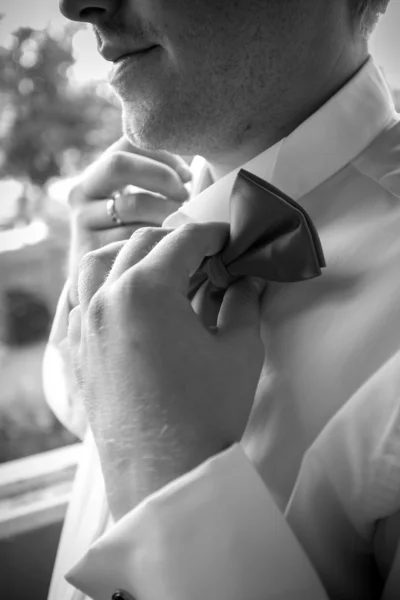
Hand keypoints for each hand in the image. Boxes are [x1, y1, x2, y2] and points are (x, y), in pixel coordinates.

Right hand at [67, 136, 191, 305]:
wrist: (109, 292)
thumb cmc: (141, 242)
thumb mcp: (147, 206)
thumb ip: (165, 184)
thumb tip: (204, 171)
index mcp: (99, 174)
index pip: (126, 143)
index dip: (162, 155)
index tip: (188, 177)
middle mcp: (82, 193)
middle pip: (119, 165)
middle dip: (160, 177)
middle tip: (185, 199)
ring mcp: (82, 222)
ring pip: (132, 203)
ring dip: (166, 213)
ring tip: (182, 230)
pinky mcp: (86, 250)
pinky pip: (131, 237)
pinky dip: (158, 242)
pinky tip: (170, 253)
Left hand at [68, 223, 264, 517]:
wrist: (164, 473)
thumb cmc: (206, 413)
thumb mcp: (239, 350)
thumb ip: (244, 303)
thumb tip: (247, 279)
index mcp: (146, 291)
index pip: (182, 241)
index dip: (212, 235)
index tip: (229, 239)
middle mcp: (107, 299)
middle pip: (141, 246)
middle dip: (177, 243)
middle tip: (207, 258)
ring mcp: (86, 324)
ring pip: (100, 264)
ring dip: (132, 256)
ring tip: (162, 270)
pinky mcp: (79, 348)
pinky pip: (82, 298)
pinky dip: (105, 284)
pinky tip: (129, 299)